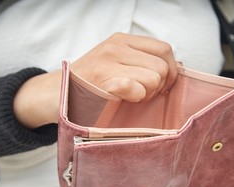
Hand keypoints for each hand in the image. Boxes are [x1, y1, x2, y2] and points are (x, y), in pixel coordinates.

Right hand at [14, 32, 177, 128]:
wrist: (57, 95)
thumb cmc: (90, 84)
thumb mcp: (115, 62)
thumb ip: (141, 61)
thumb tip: (176, 68)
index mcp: (122, 40)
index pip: (164, 49)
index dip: (170, 70)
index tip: (161, 85)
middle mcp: (116, 47)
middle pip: (162, 66)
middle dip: (159, 86)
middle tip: (143, 94)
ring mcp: (108, 62)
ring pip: (154, 79)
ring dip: (147, 94)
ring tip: (131, 97)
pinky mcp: (103, 80)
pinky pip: (137, 88)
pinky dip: (135, 97)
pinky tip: (124, 99)